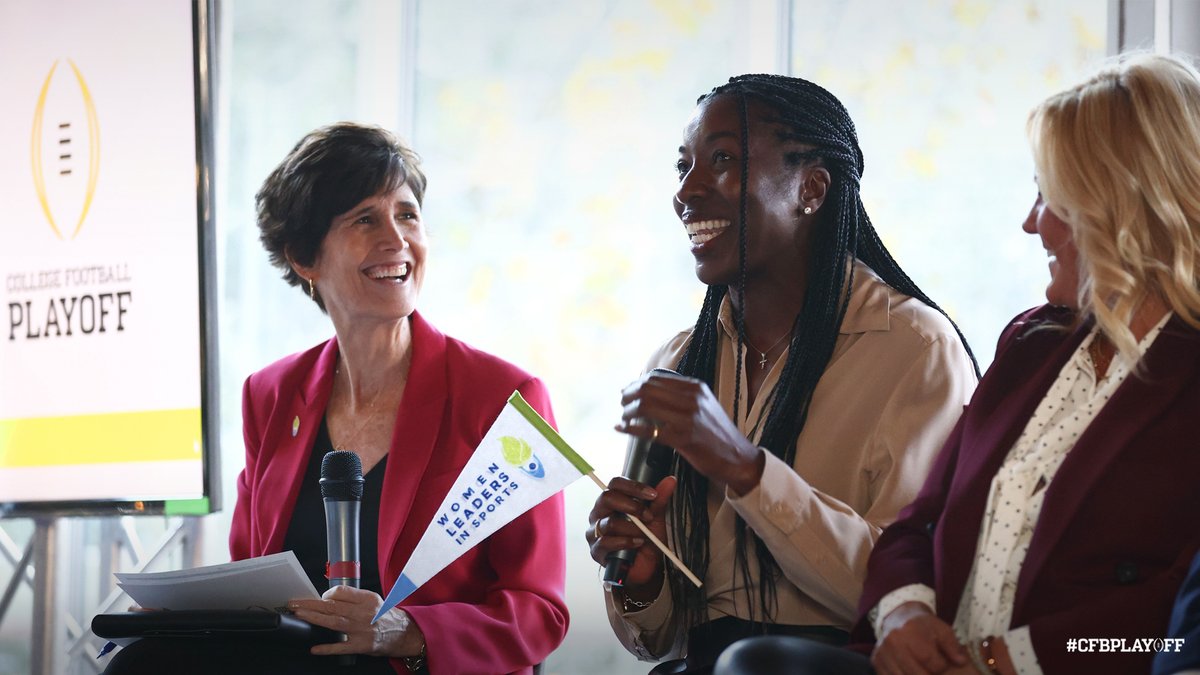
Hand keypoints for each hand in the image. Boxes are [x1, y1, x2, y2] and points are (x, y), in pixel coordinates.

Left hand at [288, 585, 423, 658]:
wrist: (404, 633)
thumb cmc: (386, 616)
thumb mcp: (373, 600)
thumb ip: (353, 598)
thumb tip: (329, 598)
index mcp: (367, 599)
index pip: (341, 592)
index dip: (326, 594)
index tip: (318, 597)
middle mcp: (364, 613)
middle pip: (332, 606)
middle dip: (310, 604)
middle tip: (295, 603)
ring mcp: (362, 630)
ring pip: (333, 622)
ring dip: (314, 618)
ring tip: (300, 615)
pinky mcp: (361, 646)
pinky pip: (341, 647)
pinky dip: (326, 648)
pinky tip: (314, 648)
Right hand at [586, 475, 676, 594]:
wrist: (646, 567)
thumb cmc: (646, 539)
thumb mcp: (655, 518)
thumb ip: (659, 499)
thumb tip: (670, 480)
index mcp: (611, 501)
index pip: (615, 484)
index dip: (634, 486)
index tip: (653, 494)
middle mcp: (599, 513)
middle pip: (607, 498)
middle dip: (632, 506)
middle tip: (648, 516)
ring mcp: (595, 531)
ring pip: (610, 523)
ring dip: (632, 529)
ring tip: (644, 535)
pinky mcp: (596, 550)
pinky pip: (606, 542)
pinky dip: (625, 542)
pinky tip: (637, 544)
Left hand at [617, 371, 762, 494]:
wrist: (739, 458)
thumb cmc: (718, 435)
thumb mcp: (705, 405)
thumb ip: (683, 396)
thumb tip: (654, 391)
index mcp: (695, 387)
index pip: (656, 378)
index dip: (636, 384)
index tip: (627, 392)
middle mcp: (692, 398)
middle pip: (648, 389)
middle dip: (629, 395)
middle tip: (622, 404)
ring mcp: (688, 418)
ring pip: (646, 407)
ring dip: (628, 412)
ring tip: (623, 418)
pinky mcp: (684, 439)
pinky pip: (649, 431)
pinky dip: (631, 429)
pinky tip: (623, 429)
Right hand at [871, 602, 967, 674]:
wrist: (898, 618)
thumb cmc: (924, 627)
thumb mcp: (942, 630)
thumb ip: (953, 646)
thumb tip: (961, 662)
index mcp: (911, 631)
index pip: (931, 662)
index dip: (941, 667)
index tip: (943, 665)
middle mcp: (893, 642)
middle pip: (918, 674)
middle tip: (934, 672)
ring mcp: (882, 652)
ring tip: (923, 671)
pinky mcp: (876, 661)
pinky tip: (910, 672)